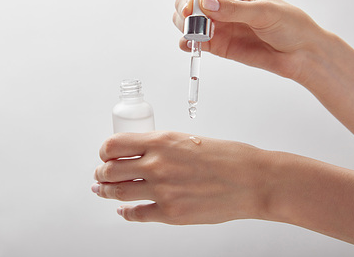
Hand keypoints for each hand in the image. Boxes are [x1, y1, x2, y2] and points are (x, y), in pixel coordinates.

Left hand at [92, 131, 269, 223]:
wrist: (253, 181)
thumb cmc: (229, 157)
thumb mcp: (189, 139)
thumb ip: (162, 147)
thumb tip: (142, 154)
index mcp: (161, 142)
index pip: (114, 145)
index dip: (104, 151)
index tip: (105, 154)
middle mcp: (157, 165)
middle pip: (111, 170)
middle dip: (101, 173)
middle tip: (100, 175)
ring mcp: (162, 191)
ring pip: (119, 192)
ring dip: (107, 192)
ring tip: (103, 190)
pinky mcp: (171, 214)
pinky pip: (136, 214)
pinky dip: (126, 213)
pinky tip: (124, 211)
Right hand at [173, 0, 329, 82]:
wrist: (301, 54)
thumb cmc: (290, 26)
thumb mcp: (264, 12)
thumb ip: (233, 9)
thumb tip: (205, 3)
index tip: (191, 10)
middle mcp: (221, 2)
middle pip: (187, 0)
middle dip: (185, 12)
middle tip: (194, 26)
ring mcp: (217, 24)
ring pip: (185, 20)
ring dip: (185, 27)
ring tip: (198, 37)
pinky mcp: (216, 44)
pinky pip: (193, 41)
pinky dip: (187, 43)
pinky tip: (191, 46)